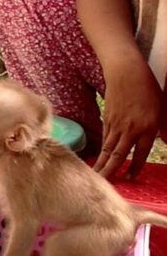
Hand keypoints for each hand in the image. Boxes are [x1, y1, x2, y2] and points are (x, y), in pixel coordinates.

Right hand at [93, 56, 161, 178]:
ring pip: (108, 148)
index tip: (131, 178)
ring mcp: (117, 124)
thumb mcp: (161, 109)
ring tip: (96, 174)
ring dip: (102, 163)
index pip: (141, 154)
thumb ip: (160, 129)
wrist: (126, 72)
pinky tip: (100, 156)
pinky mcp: (108, 118)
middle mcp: (130, 128)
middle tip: (102, 183)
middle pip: (118, 154)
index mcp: (147, 127)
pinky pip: (105, 137)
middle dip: (110, 171)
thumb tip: (164, 141)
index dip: (135, 168)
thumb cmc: (148, 88)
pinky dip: (102, 149)